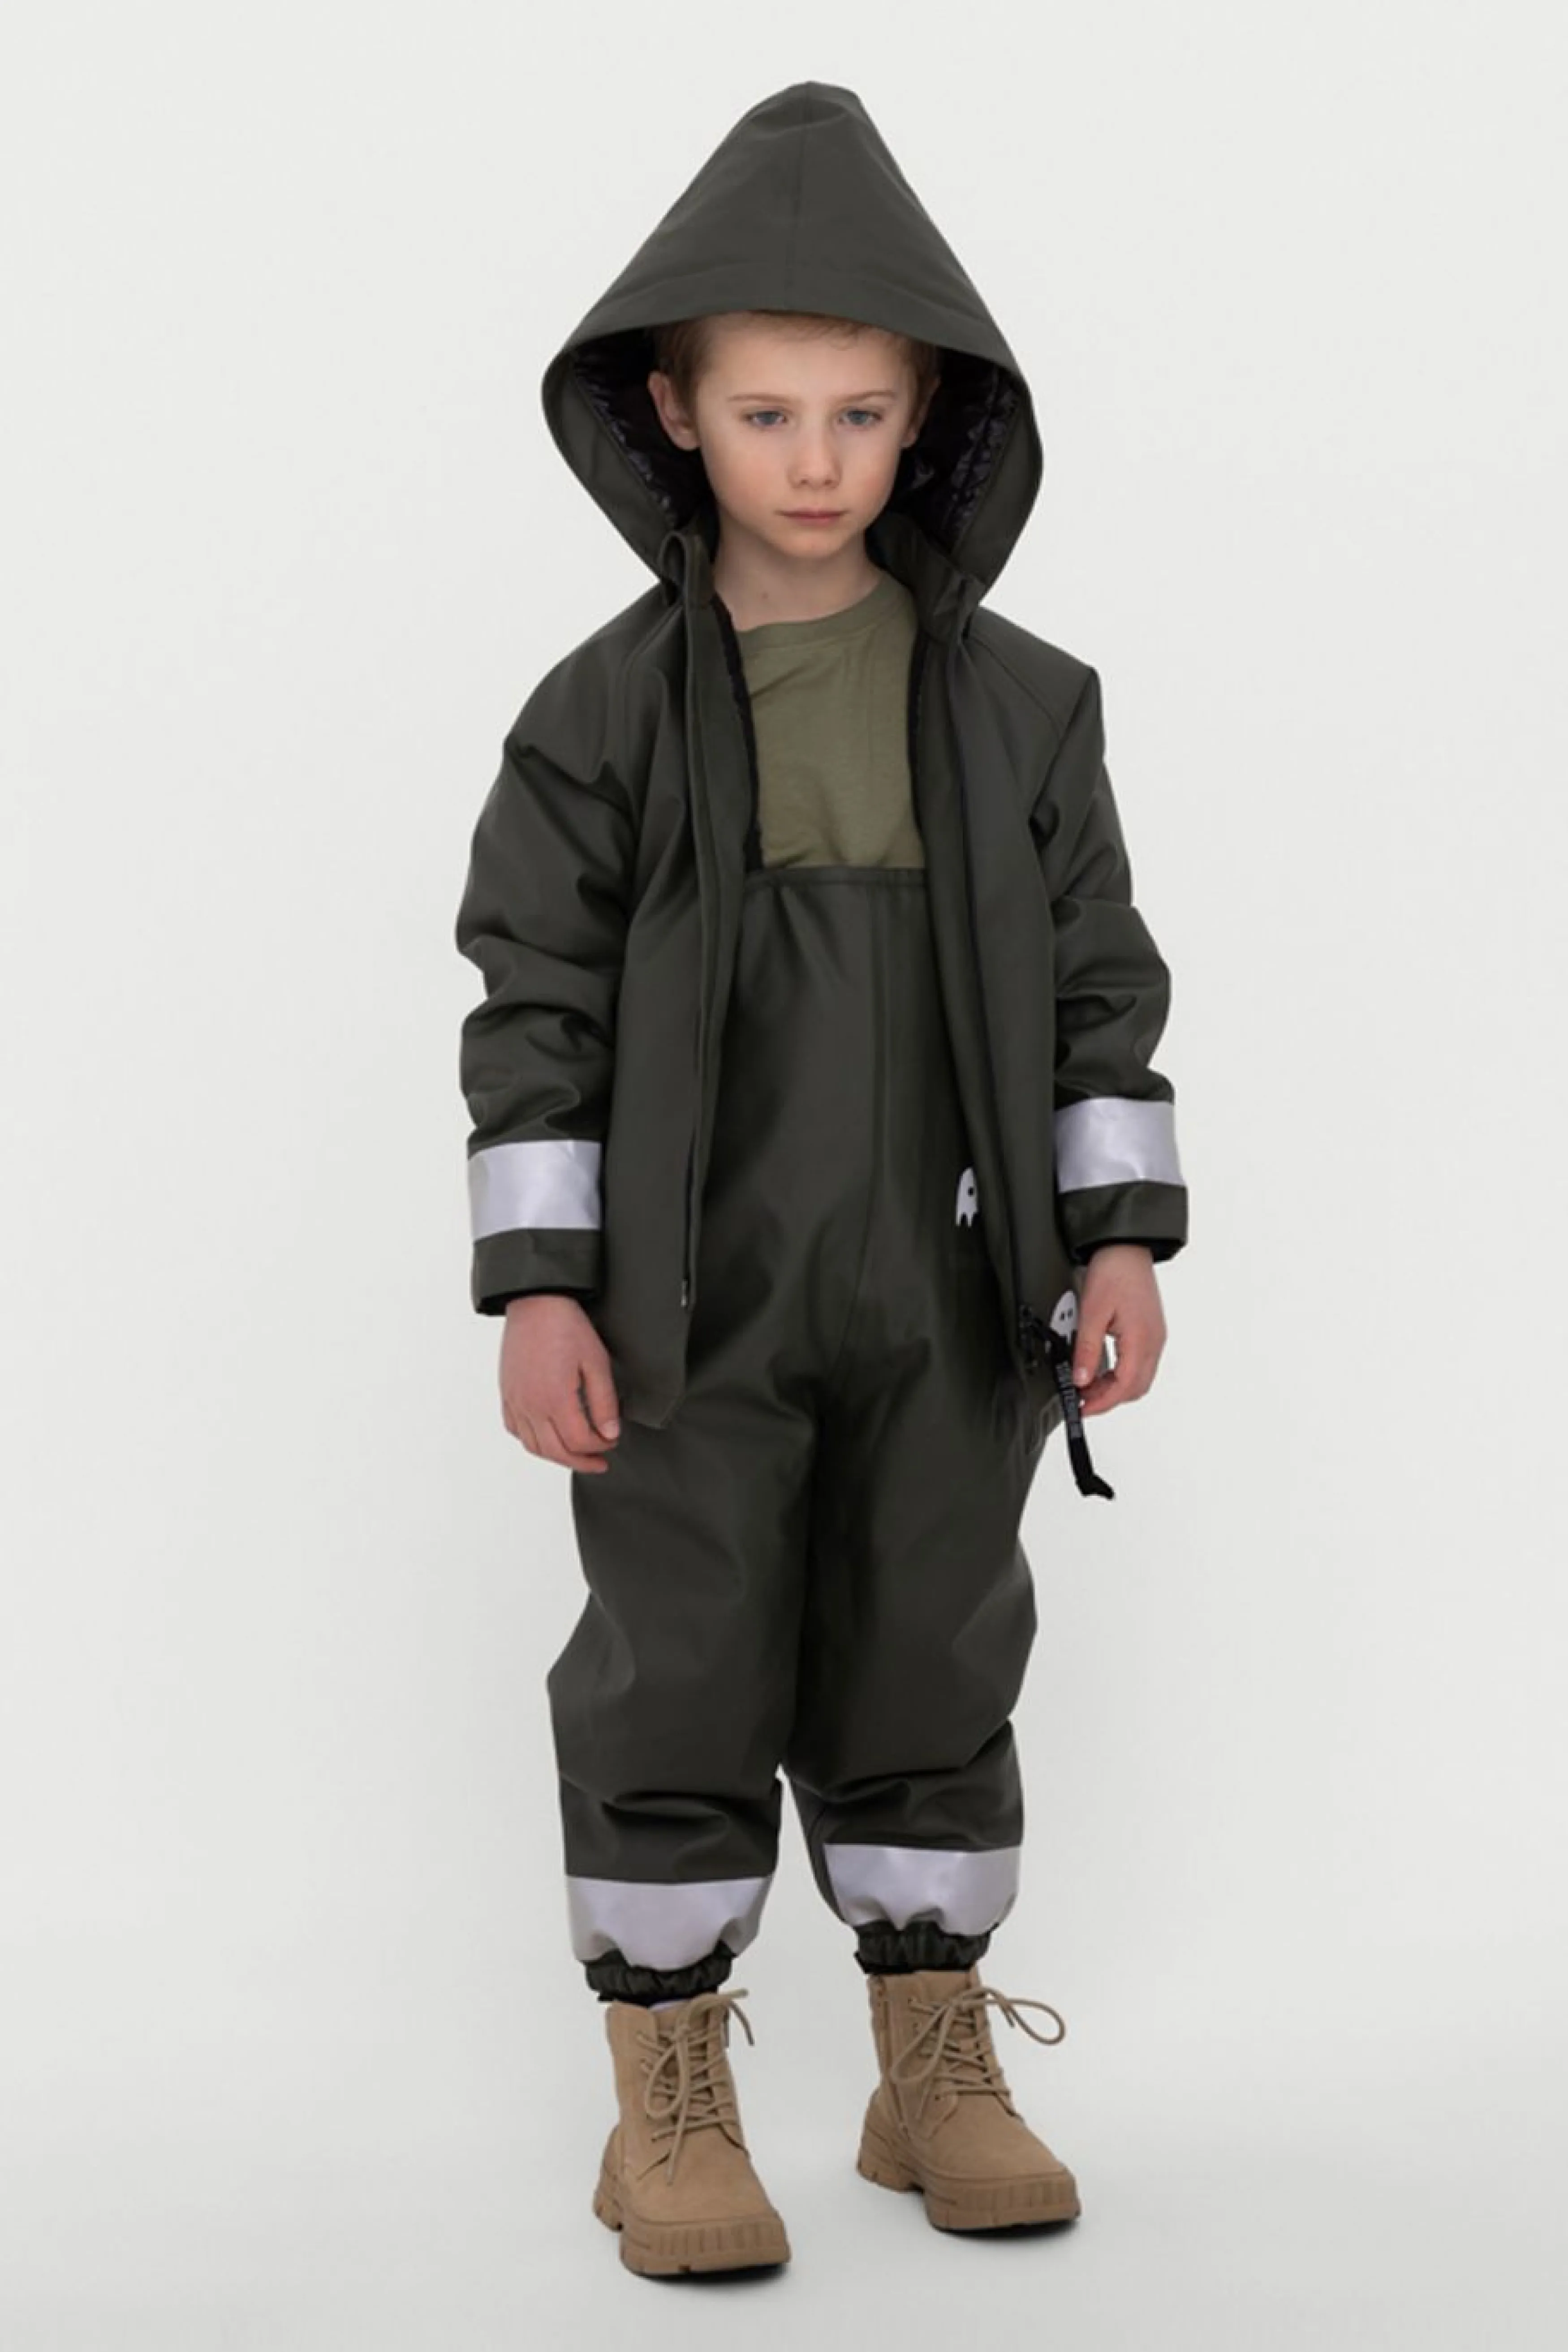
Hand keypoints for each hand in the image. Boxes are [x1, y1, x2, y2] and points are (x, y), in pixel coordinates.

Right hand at [500, 1296, 621, 1471]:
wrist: (536, 1302)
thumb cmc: (566, 1326)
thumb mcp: (596, 1362)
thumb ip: (604, 1402)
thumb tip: (610, 1433)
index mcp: (555, 1399)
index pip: (579, 1441)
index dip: (600, 1447)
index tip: (612, 1441)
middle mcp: (531, 1405)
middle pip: (556, 1451)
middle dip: (581, 1462)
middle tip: (599, 1462)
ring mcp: (515, 1401)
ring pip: (534, 1446)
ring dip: (557, 1456)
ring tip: (576, 1454)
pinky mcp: (507, 1393)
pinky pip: (516, 1429)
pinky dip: (532, 1441)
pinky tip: (547, 1436)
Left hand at [1072, 1244, 1165, 1416]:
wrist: (1127, 1248)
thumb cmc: (1114, 1271)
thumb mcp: (1091, 1312)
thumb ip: (1087, 1350)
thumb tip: (1081, 1379)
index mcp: (1141, 1339)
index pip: (1125, 1386)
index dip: (1102, 1403)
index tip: (1082, 1408)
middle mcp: (1154, 1342)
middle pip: (1135, 1388)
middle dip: (1108, 1399)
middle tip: (1081, 1398)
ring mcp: (1155, 1337)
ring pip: (1139, 1378)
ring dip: (1115, 1387)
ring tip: (1087, 1384)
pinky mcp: (1151, 1331)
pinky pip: (1140, 1363)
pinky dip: (1121, 1373)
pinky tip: (1102, 1369)